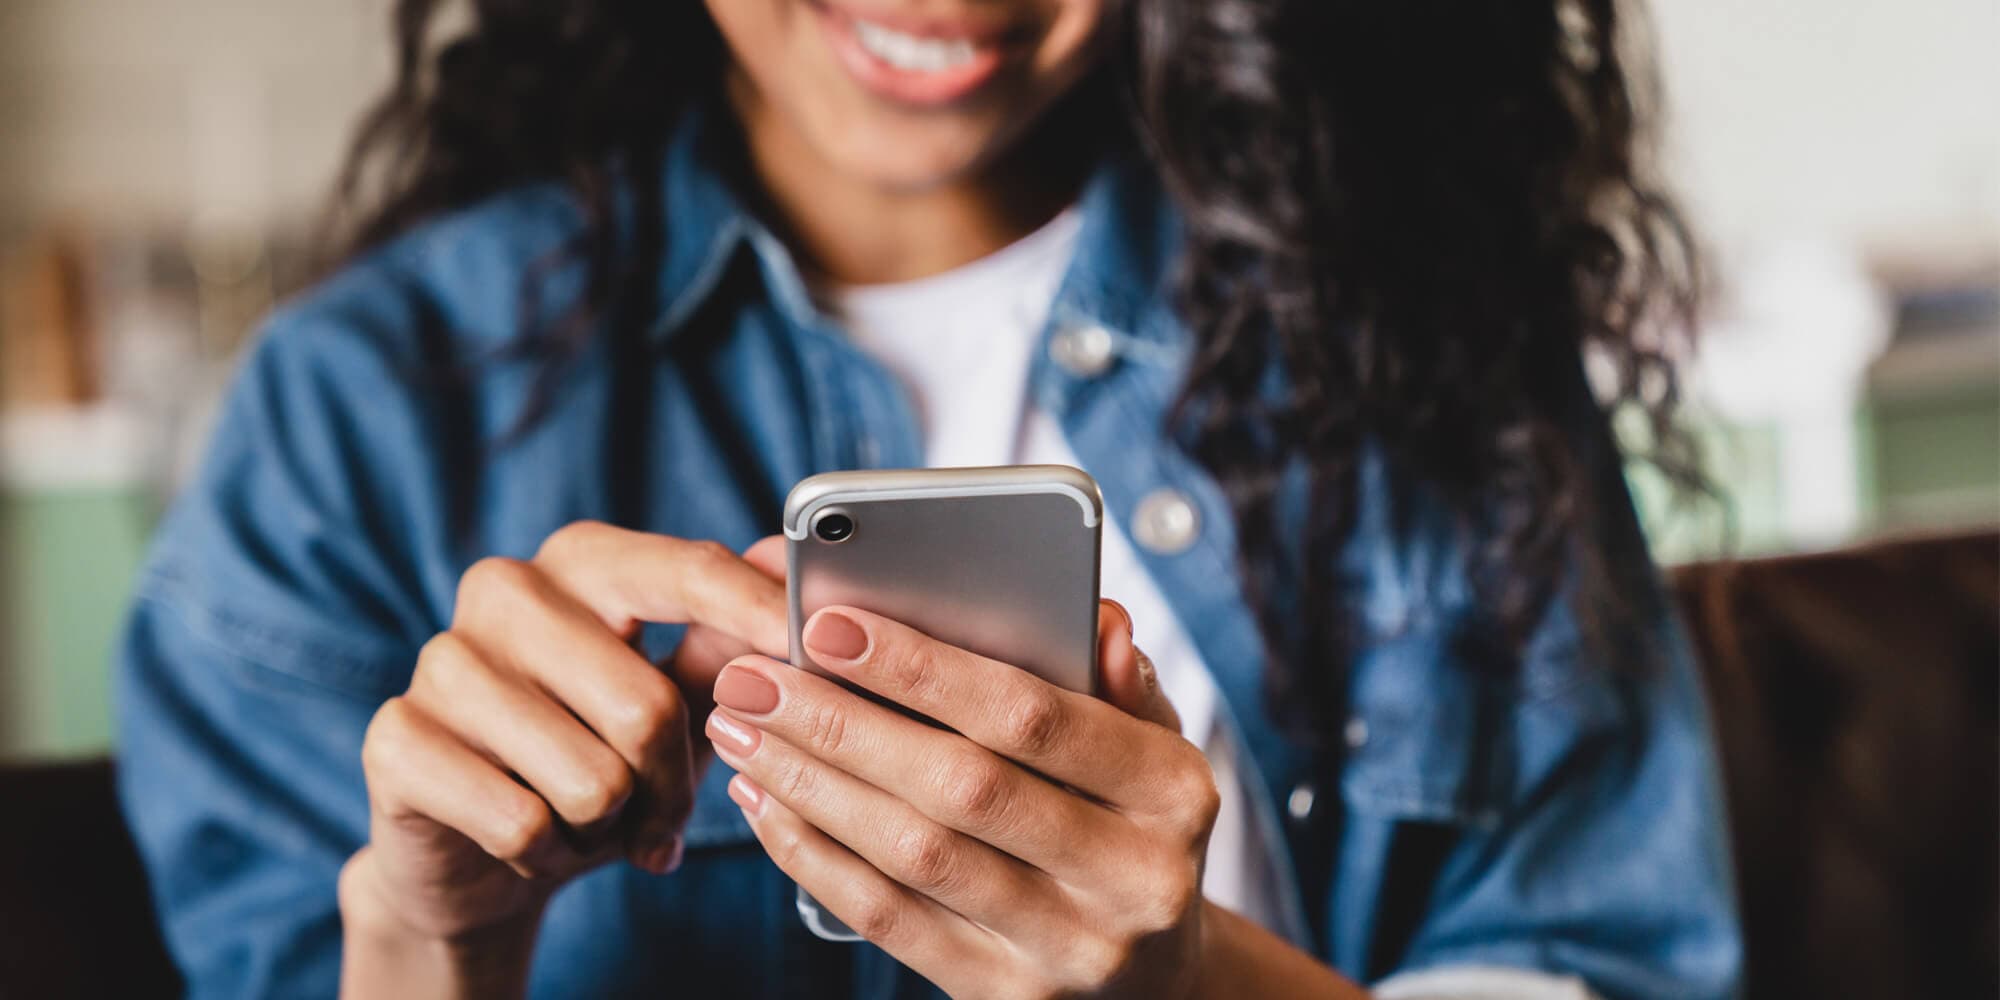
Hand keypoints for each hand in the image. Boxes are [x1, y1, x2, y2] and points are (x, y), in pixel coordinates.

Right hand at [342, 524, 787, 949]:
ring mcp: (442, 659)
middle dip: (672, 786)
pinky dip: (547, 854)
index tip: (811, 647)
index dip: (756, 614)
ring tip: (588, 820)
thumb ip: (728, 641)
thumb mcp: (674, 701)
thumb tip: (789, 569)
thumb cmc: (593, 756)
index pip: (686, 571)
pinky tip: (533, 841)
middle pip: (648, 706)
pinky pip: (522, 822)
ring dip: (608, 827)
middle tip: (661, 816)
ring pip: (591, 778)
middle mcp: (505, 589)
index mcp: (583, 560)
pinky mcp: (396, 738)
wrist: (477, 850)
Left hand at [707, 599, 1221, 998]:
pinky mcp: (1004, 997)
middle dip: (840, 724)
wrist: (1159, 978)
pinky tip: (767, 803)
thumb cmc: (1133, 822)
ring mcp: (1067, 949)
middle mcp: (1133, 877)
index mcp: (1173, 792)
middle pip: (960, 787)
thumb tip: (1095, 617)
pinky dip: (814, 856)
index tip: (828, 624)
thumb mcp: (1152, 745)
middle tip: (753, 678)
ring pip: (914, 857)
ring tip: (741, 730)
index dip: (923, 669)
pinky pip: (889, 920)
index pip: (1033, 716)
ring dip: (810, 786)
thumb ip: (1117, 678)